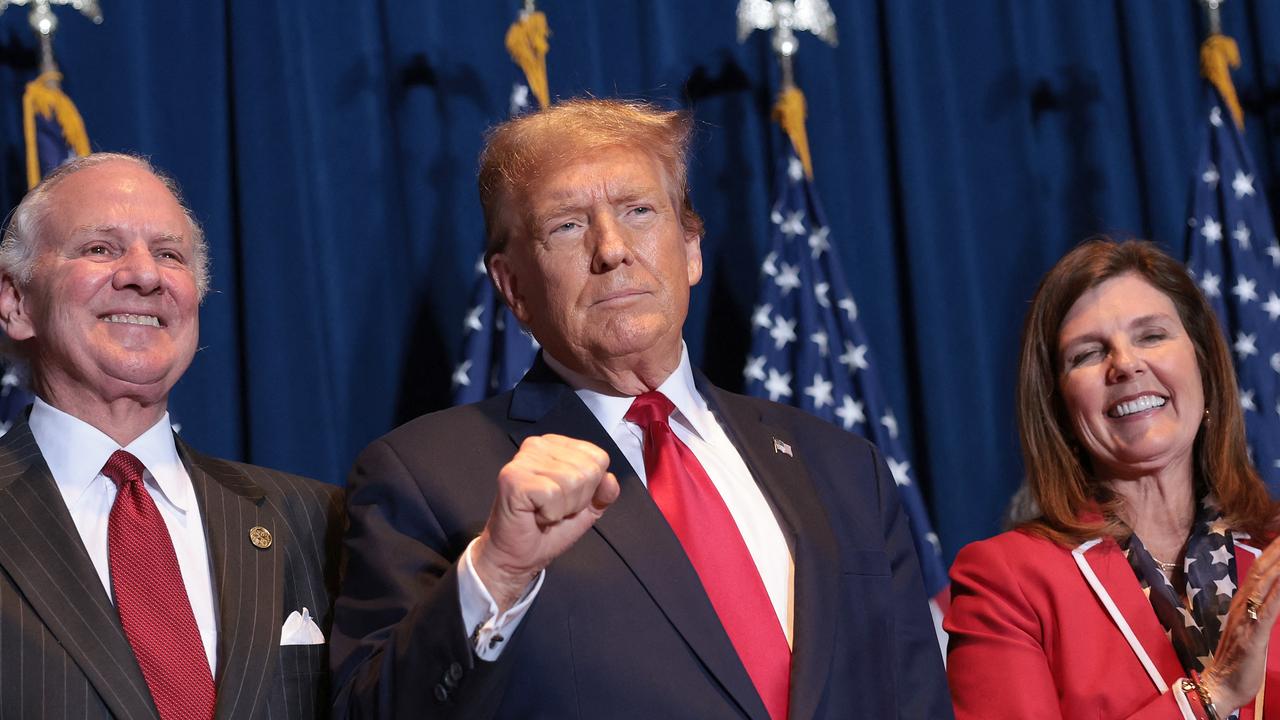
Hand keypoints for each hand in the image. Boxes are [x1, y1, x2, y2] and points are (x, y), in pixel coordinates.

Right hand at [472, 434, 619, 611]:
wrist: (517, 557)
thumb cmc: (547, 530)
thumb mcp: (587, 509)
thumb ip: (603, 492)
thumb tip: (610, 479)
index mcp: (556, 446)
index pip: (598, 457)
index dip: (590, 488)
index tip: (567, 500)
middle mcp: (538, 445)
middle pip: (588, 470)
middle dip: (577, 500)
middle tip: (553, 509)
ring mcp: (523, 460)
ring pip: (572, 481)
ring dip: (563, 508)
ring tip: (543, 512)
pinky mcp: (513, 478)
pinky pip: (553, 494)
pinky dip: (550, 514)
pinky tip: (534, 515)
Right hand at [1202, 536, 1279, 711]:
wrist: (1219, 686)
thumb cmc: (1235, 662)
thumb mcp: (1249, 632)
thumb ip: (1256, 612)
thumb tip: (1267, 596)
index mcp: (1241, 604)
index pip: (1258, 571)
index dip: (1272, 551)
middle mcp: (1242, 605)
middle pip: (1262, 569)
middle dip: (1277, 549)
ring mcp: (1246, 618)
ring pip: (1265, 582)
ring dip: (1278, 562)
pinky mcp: (1254, 634)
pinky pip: (1269, 607)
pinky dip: (1279, 589)